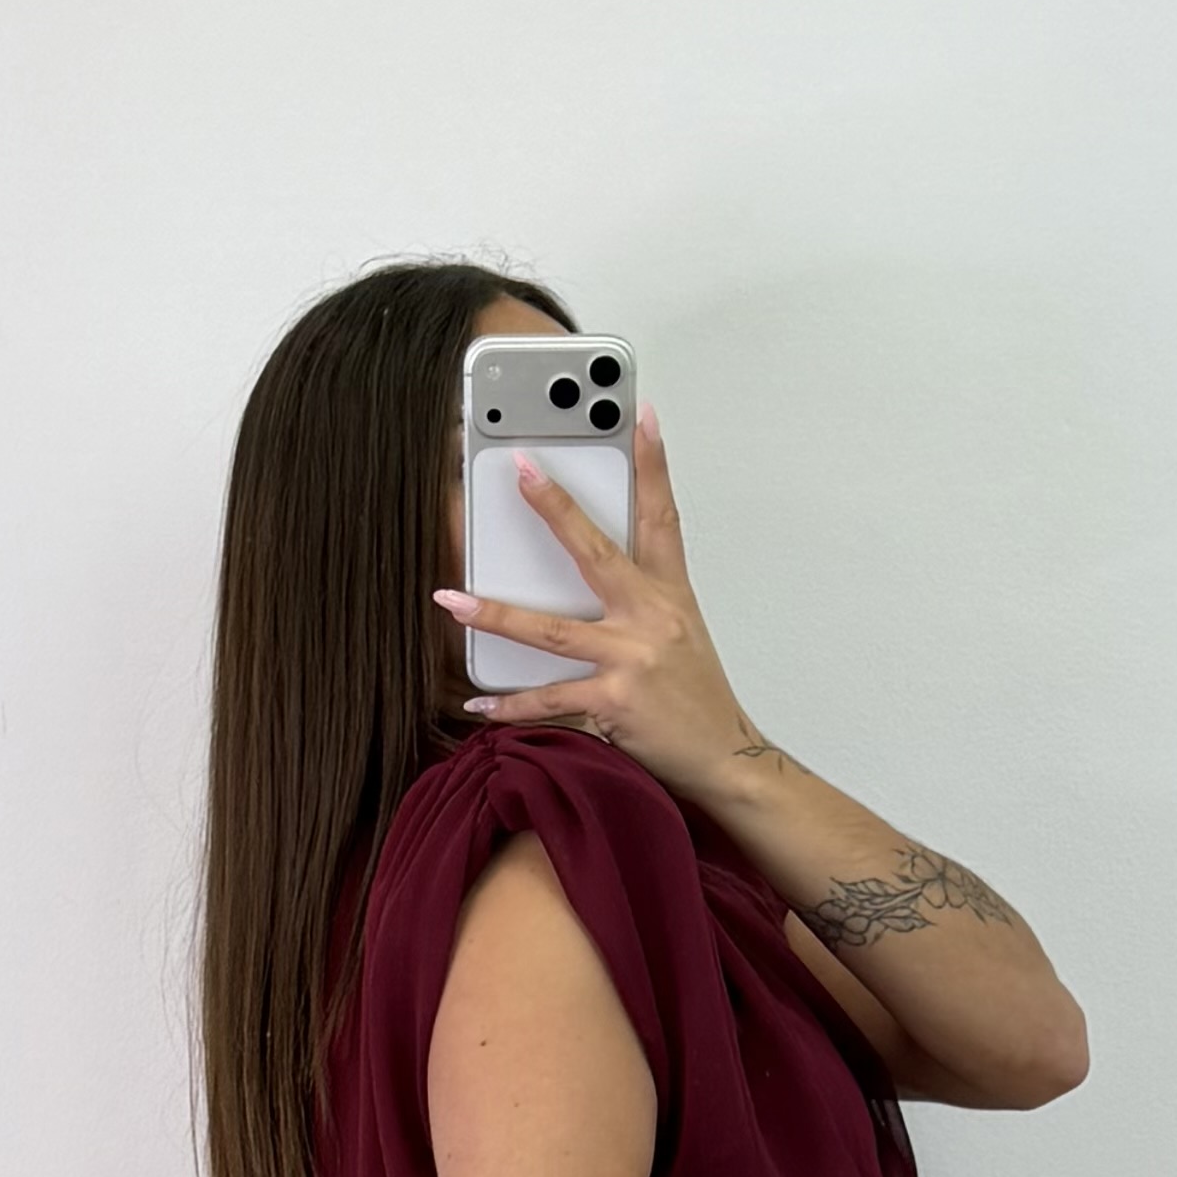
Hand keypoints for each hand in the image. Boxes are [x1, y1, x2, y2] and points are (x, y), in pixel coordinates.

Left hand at [437, 409, 758, 805]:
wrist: (724, 759)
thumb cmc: (697, 700)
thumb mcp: (681, 636)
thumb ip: (641, 602)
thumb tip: (587, 580)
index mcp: (669, 595)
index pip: (663, 516)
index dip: (654, 463)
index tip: (642, 416)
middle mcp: (651, 619)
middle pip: (595, 552)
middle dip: (555, 508)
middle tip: (520, 471)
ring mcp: (632, 659)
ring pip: (550, 630)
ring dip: (495, 615)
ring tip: (452, 601)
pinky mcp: (614, 703)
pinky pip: (549, 699)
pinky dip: (509, 706)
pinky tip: (476, 702)